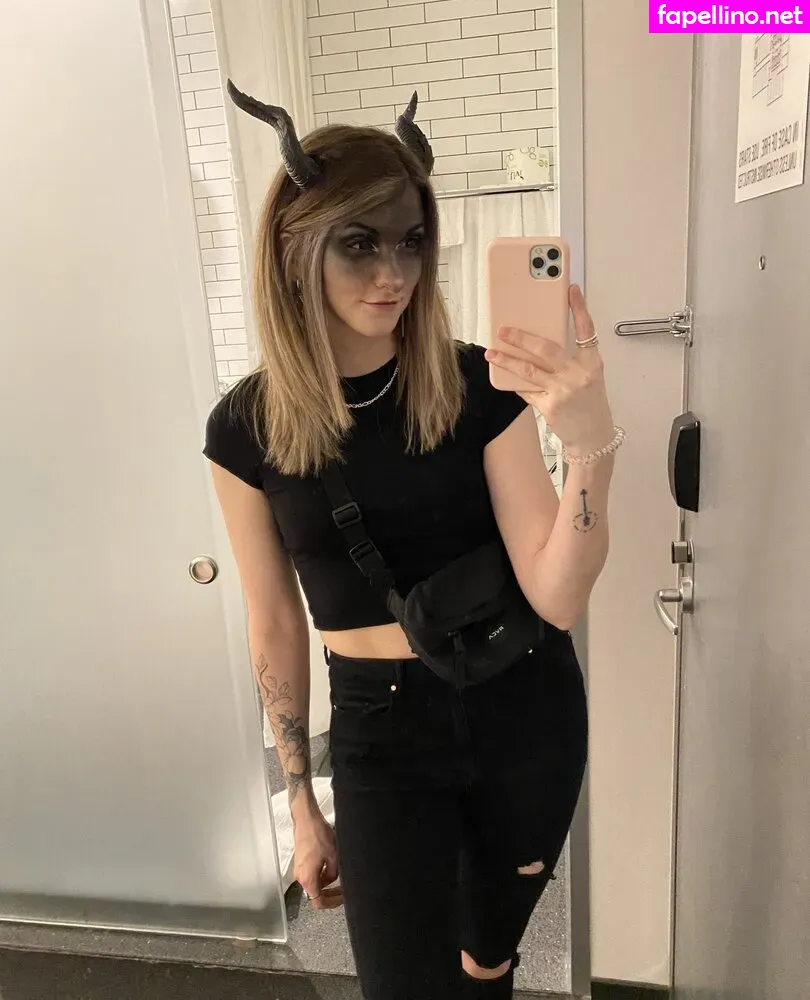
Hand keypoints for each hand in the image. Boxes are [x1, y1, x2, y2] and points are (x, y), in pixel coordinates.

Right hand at [293, 807, 341, 909]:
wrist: (307, 819)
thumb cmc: (317, 834)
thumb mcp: (334, 856)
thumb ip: (334, 873)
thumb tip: (333, 879)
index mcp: (308, 878)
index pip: (318, 902)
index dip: (332, 903)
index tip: (341, 899)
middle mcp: (300, 877)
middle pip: (316, 893)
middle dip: (330, 893)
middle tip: (342, 890)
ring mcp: (299, 869)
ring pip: (314, 883)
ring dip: (326, 882)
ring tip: (338, 872)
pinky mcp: (301, 862)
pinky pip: (311, 874)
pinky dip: (321, 873)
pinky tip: (329, 864)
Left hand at [485, 284, 614, 455]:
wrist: (593, 437)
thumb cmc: (590, 405)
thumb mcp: (589, 377)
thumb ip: (572, 360)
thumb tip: (542, 343)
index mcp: (592, 363)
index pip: (586, 330)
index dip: (579, 308)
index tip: (571, 289)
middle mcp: (578, 375)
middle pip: (546, 349)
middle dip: (522, 337)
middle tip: (504, 329)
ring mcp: (563, 391)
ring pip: (528, 370)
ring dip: (507, 360)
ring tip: (491, 353)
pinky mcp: (549, 407)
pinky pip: (526, 390)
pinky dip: (516, 383)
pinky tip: (505, 376)